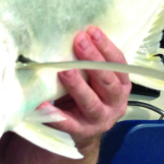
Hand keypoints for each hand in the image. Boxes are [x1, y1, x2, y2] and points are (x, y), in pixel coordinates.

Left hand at [53, 26, 130, 151]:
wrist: (82, 131)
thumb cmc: (88, 94)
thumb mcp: (94, 78)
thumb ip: (91, 61)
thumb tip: (75, 32)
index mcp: (122, 86)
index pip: (118, 64)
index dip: (106, 47)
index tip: (92, 31)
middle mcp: (115, 103)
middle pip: (107, 82)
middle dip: (93, 60)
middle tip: (79, 42)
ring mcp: (99, 120)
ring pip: (91, 102)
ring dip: (78, 86)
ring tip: (64, 71)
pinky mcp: (80, 132)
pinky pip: (67, 123)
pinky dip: (55, 115)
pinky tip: (42, 104)